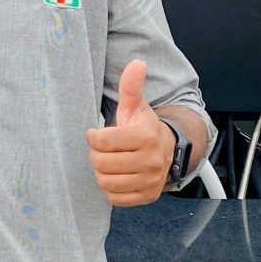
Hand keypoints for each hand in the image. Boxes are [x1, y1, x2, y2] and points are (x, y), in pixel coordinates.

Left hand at [86, 59, 173, 206]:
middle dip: (96, 155)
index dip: (93, 137)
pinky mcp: (147, 196)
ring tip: (109, 162)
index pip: (101, 141)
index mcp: (145, 137)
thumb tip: (136, 63)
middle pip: (101, 163)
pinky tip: (117, 176)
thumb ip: (131, 87)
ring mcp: (150, 181)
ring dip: (102, 172)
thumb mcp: (135, 106)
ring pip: (106, 182)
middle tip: (103, 150)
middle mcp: (151, 161)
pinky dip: (111, 189)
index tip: (97, 134)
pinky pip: (115, 198)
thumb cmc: (143, 127)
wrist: (167, 150)